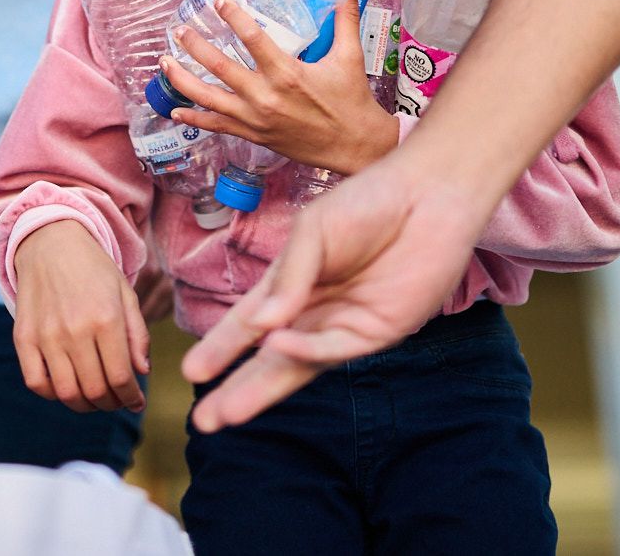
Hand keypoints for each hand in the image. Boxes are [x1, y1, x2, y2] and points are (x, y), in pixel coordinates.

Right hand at [12, 220, 149, 413]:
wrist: (51, 242)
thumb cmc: (94, 269)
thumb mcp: (125, 294)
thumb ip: (137, 335)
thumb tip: (142, 373)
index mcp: (106, 318)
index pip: (122, 377)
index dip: (132, 398)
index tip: (136, 402)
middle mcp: (75, 329)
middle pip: (95, 390)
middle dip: (111, 403)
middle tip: (116, 400)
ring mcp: (46, 335)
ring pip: (67, 393)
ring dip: (85, 405)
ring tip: (94, 398)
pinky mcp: (24, 337)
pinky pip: (36, 382)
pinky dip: (52, 394)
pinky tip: (66, 387)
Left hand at [160, 0, 397, 175]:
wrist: (354, 146)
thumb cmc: (351, 101)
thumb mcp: (350, 56)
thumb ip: (345, 19)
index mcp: (287, 73)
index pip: (252, 38)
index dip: (232, 16)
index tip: (217, 0)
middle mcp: (265, 96)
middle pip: (219, 66)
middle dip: (194, 46)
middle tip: (178, 29)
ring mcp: (256, 118)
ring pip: (209, 98)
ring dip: (183, 80)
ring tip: (164, 63)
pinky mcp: (254, 135)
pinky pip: (216, 126)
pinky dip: (194, 118)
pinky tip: (175, 109)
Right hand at [182, 141, 494, 430]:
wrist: (428, 195)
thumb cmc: (368, 203)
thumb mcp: (314, 231)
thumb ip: (288, 276)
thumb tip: (258, 326)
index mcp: (292, 285)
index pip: (249, 324)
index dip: (221, 348)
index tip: (191, 372)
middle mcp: (316, 312)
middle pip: (270, 359)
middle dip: (237, 389)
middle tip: (204, 423)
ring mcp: (346, 326)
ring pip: (298, 366)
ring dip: (263, 390)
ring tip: (229, 412)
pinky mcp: (379, 332)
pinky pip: (336, 348)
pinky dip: (306, 349)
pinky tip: (278, 346)